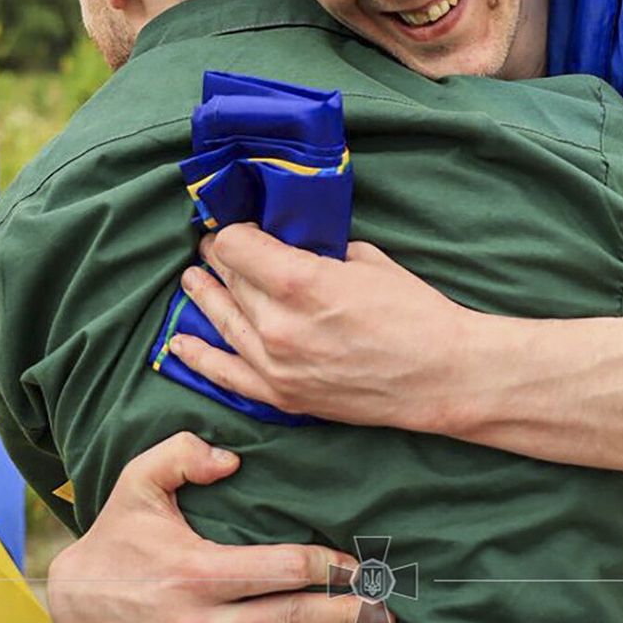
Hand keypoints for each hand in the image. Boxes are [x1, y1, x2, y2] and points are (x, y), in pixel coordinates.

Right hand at [46, 431, 383, 622]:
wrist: (70, 607)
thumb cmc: (115, 540)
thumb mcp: (139, 481)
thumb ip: (185, 454)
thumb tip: (233, 460)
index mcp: (196, 571)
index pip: (284, 570)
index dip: (328, 566)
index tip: (354, 564)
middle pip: (291, 622)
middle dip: (344, 613)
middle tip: (380, 610)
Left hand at [170, 225, 478, 429]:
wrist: (441, 375)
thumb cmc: (413, 312)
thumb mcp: (365, 260)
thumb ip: (318, 250)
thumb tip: (291, 241)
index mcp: (300, 282)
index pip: (237, 245)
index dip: (235, 229)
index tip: (243, 225)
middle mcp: (277, 325)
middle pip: (228, 280)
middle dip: (220, 258)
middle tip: (217, 245)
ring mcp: (276, 366)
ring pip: (222, 322)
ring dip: (204, 296)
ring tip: (192, 278)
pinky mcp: (282, 396)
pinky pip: (226, 375)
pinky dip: (200, 357)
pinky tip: (181, 341)